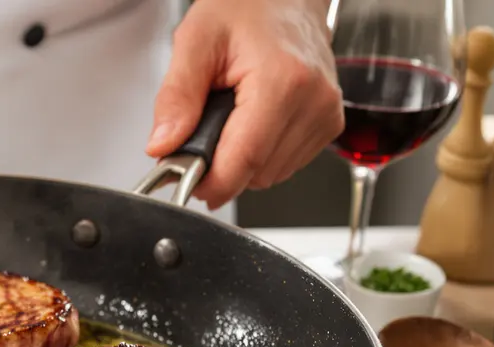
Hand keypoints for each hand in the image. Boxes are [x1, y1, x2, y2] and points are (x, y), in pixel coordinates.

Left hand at [146, 0, 342, 209]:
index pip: (244, 160)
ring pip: (271, 175)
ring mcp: (325, 115)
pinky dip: (261, 154)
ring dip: (242, 160)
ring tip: (230, 117)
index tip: (185, 182)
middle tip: (202, 131)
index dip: (210, 182)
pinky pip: (285, 164)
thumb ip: (176, 97)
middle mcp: (313, 102)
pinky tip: (252, 121)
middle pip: (256, 173)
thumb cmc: (247, 8)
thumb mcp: (195, 41)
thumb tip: (163, 146)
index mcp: (282, 81)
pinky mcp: (329, 124)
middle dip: (221, 165)